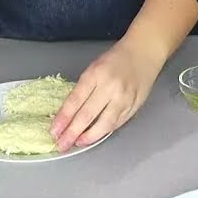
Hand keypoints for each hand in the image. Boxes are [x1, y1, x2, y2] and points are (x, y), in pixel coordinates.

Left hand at [50, 37, 164, 150]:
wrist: (143, 52)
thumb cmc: (115, 59)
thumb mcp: (94, 68)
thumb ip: (83, 89)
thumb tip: (68, 114)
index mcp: (95, 74)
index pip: (75, 100)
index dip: (64, 118)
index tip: (54, 131)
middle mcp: (110, 87)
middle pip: (88, 115)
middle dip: (72, 132)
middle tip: (62, 145)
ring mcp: (124, 98)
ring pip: (104, 124)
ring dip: (89, 137)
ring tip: (78, 143)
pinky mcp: (134, 106)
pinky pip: (117, 123)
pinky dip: (104, 131)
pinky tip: (95, 136)